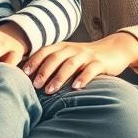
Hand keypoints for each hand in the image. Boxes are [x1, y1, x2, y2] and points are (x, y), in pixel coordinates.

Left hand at [20, 33, 137, 93]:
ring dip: (59, 77)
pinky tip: (76, 88)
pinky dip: (82, 78)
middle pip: (55, 58)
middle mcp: (73, 49)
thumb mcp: (68, 56)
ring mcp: (87, 55)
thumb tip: (30, 77)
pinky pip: (90, 69)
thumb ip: (53, 62)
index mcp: (62, 47)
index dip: (34, 61)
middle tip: (35, 85)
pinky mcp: (100, 62)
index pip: (45, 51)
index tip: (24, 74)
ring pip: (70, 64)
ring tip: (50, 90)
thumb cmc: (84, 57)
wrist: (114, 49)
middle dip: (44, 71)